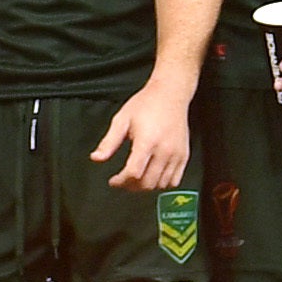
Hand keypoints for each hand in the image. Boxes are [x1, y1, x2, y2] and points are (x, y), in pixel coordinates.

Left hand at [89, 76, 195, 193]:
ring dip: (146, 186)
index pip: (134, 173)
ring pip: (160, 184)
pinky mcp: (184, 156)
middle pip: (147, 183)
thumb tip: (96, 158)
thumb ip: (109, 142)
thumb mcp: (122, 120)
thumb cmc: (145, 104)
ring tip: (136, 178)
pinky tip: (152, 175)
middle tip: (122, 181)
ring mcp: (176, 154)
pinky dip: (162, 183)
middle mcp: (164, 150)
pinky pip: (174, 181)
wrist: (170, 94)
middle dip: (131, 186)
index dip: (120, 181)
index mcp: (147, 141)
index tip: (113, 180)